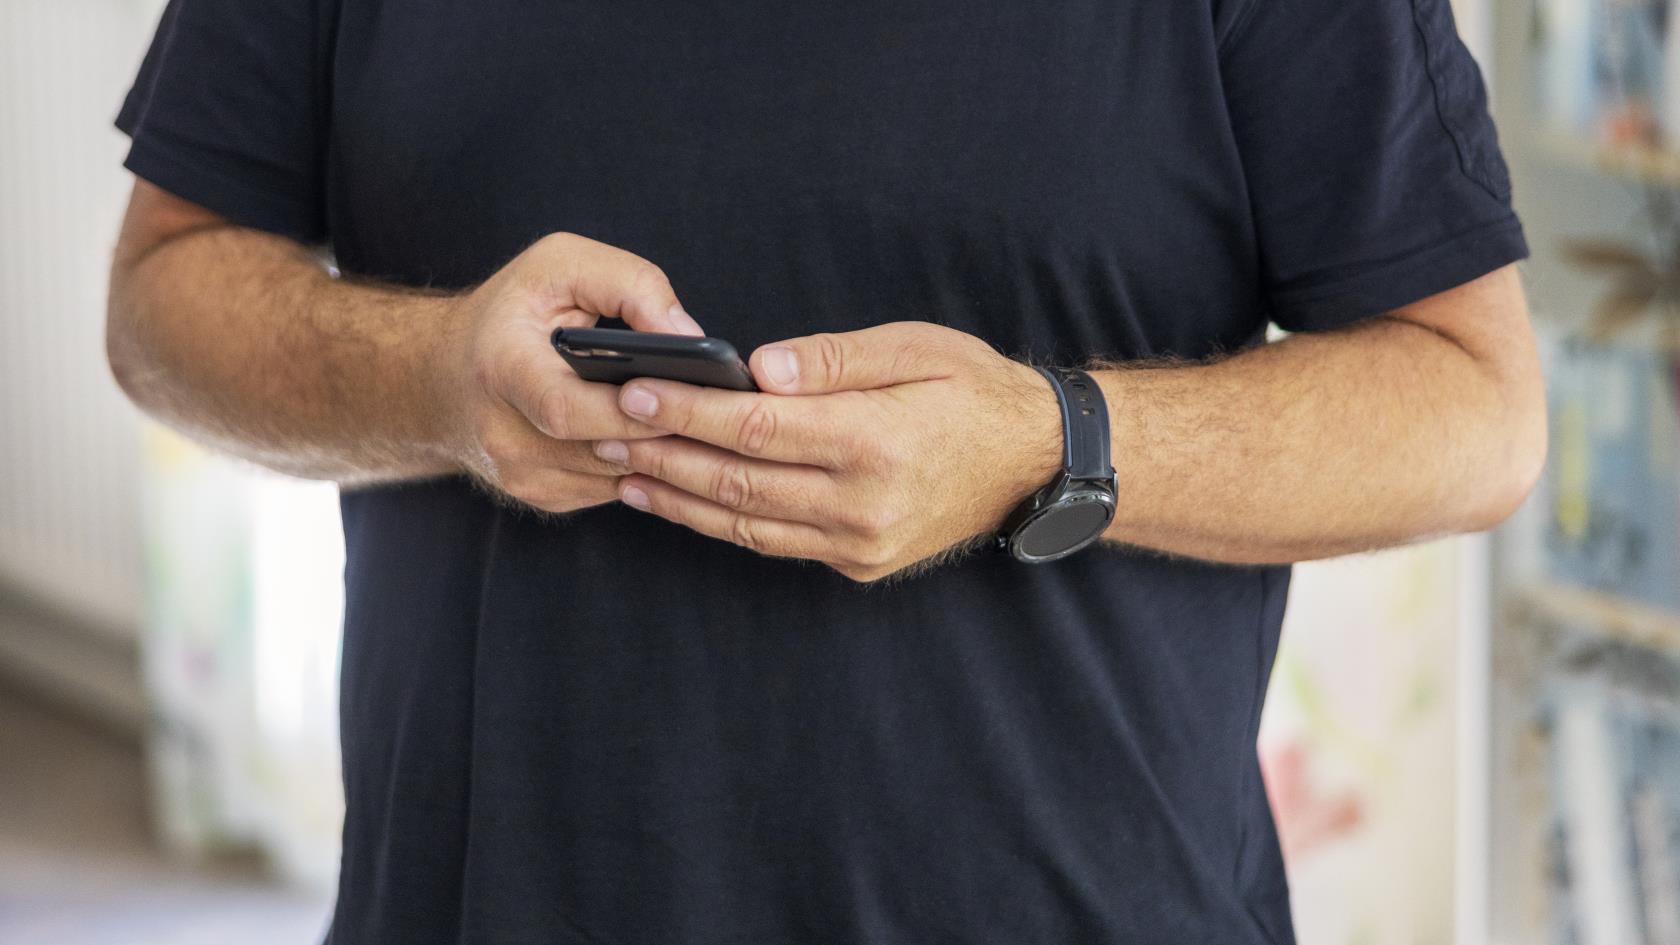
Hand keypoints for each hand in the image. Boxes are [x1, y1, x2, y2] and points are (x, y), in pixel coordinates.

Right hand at [439, 233, 703, 512]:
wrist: (445, 374)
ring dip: (661, 451)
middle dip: (663, 429)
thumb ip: (629, 286)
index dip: (629, 408)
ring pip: (616, 475)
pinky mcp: (542, 495)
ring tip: (700, 416)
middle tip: (717, 407)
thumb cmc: (512, 312)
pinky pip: (611, 486)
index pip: (566, 409)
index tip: (681, 389)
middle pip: (602, 449)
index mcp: (501, 369)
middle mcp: (503, 434)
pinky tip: (659, 432)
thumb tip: (690, 336)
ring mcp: (521, 475)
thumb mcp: (561, 265)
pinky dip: (640, 461)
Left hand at [594, 322, 1064, 580]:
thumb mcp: (916, 349)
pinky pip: (774, 543)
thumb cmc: (973, 391)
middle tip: (602, 430)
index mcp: (875, 442)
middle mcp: (863, 504)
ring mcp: (859, 543)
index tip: (635, 390)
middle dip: (662, 455)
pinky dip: (720, 522)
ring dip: (676, 498)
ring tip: (620, 470)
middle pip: (737, 481)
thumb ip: (835, 360)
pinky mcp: (859, 563)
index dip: (687, 411)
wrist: (1033, 463)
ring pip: (745, 522)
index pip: (755, 429)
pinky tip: (680, 500)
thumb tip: (759, 368)